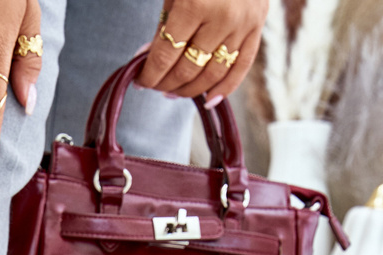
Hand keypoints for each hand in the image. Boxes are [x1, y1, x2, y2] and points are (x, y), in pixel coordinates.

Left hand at [138, 0, 267, 105]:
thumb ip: (163, 27)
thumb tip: (146, 62)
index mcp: (194, 4)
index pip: (166, 55)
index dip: (150, 74)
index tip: (140, 81)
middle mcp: (221, 18)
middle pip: (188, 69)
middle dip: (166, 83)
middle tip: (155, 86)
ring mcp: (242, 25)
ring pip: (212, 75)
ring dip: (189, 90)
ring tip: (174, 92)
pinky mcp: (258, 27)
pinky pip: (241, 68)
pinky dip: (224, 89)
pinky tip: (207, 100)